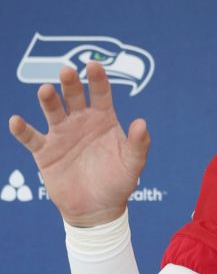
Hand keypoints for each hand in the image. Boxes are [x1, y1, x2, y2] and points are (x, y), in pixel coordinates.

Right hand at [8, 62, 149, 226]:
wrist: (97, 209)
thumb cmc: (119, 182)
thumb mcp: (133, 164)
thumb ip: (138, 144)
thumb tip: (142, 123)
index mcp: (104, 120)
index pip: (101, 94)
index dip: (97, 79)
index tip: (93, 64)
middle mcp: (81, 122)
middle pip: (74, 97)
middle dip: (70, 83)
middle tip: (67, 71)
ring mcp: (62, 135)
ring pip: (52, 112)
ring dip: (48, 100)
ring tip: (46, 90)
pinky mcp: (45, 152)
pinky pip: (31, 138)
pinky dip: (23, 130)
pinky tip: (17, 121)